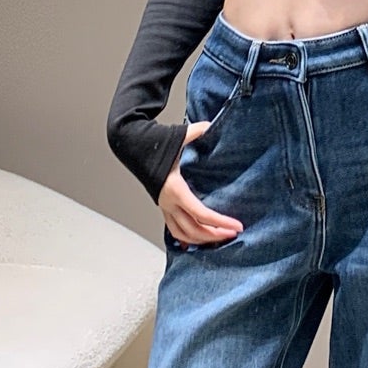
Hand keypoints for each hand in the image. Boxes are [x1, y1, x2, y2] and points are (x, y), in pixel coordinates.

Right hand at [158, 120, 243, 245]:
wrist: (131, 146)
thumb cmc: (153, 143)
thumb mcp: (177, 136)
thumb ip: (196, 131)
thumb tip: (211, 125)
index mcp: (175, 189)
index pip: (201, 214)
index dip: (221, 222)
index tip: (237, 225)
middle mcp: (168, 202)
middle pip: (194, 230)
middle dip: (215, 235)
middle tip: (234, 233)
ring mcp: (164, 206)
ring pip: (182, 234)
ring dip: (201, 240)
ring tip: (219, 238)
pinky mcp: (162, 206)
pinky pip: (174, 229)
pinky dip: (187, 238)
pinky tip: (197, 241)